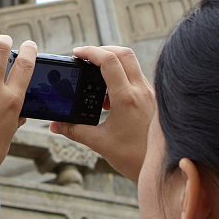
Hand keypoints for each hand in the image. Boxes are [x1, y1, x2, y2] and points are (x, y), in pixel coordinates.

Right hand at [52, 45, 155, 182]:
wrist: (163, 168)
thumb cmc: (134, 158)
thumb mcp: (99, 143)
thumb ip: (74, 130)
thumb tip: (55, 125)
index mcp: (127, 98)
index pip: (109, 61)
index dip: (90, 52)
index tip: (77, 53)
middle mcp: (142, 91)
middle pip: (124, 53)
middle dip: (102, 50)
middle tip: (86, 58)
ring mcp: (150, 94)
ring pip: (132, 64)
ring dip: (113, 63)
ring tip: (95, 79)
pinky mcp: (153, 99)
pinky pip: (136, 78)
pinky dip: (121, 77)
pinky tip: (109, 97)